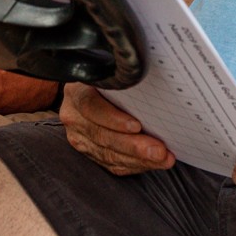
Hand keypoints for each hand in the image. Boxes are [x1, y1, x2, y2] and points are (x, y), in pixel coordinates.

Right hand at [58, 85, 173, 174]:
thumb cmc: (108, 77)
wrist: (91, 89)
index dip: (113, 118)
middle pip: (102, 135)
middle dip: (133, 146)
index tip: (136, 126)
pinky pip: (111, 164)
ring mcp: (79, 136)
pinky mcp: (89, 152)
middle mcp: (73, 116)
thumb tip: (155, 84)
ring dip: (138, 159)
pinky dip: (134, 165)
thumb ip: (123, 79)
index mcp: (77, 91)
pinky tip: (152, 163)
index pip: (91, 106)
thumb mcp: (109, 70)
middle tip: (159, 151)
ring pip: (108, 154)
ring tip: (162, 159)